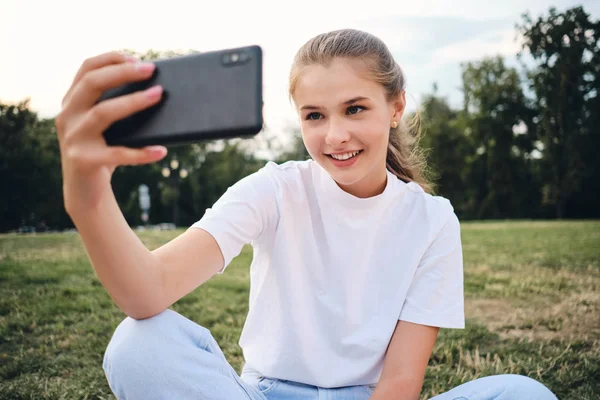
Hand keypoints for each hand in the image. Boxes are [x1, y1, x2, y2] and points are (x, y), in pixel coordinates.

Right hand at [55, 51, 167, 211]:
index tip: (136, 57)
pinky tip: (161, 150)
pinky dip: (141, 153)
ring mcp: (73, 138)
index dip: (110, 59)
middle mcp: (67, 116)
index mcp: (72, 102)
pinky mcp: (83, 161)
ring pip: (102, 113)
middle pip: (91, 84)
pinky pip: (117, 154)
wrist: (85, 192)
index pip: (86, 69)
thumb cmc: (104, 151)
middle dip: (122, 73)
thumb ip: (118, 106)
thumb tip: (159, 90)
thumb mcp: (106, 126)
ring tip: (158, 95)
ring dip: (133, 102)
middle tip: (151, 69)